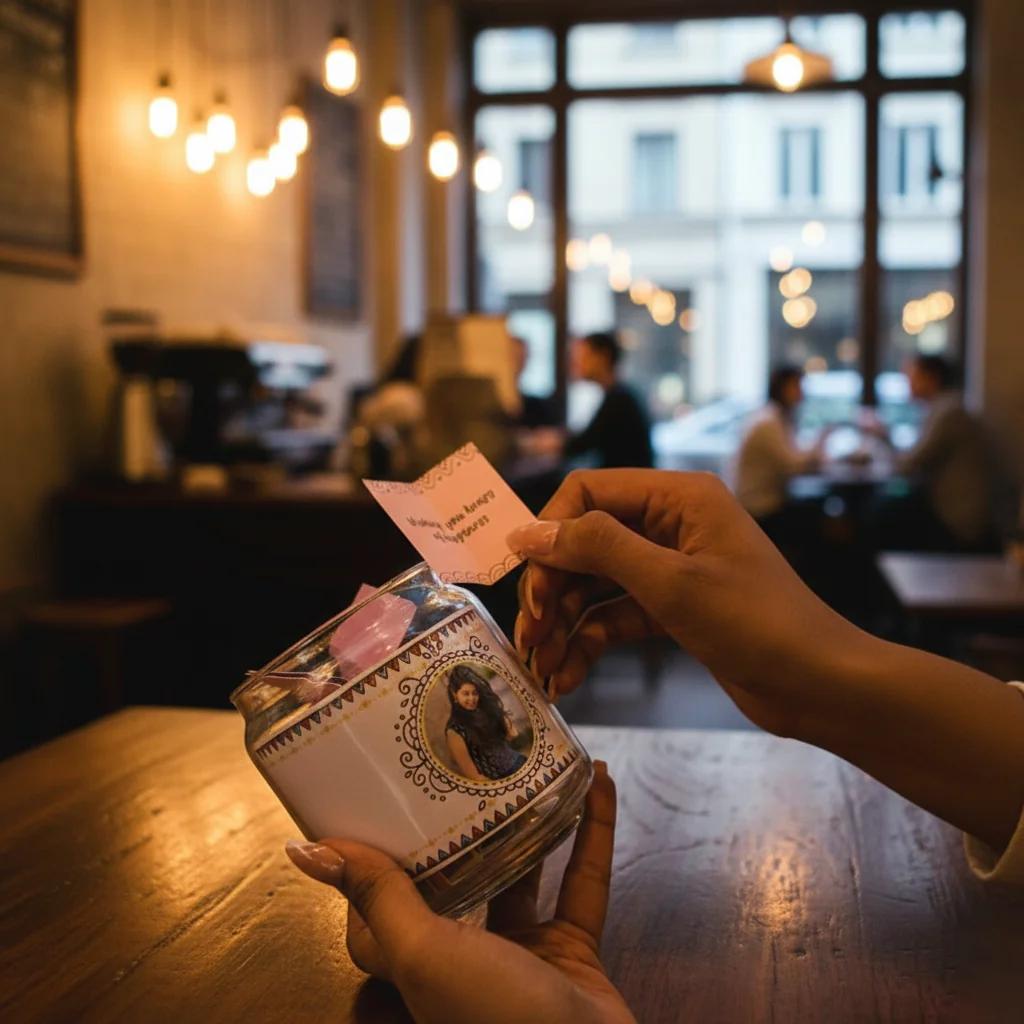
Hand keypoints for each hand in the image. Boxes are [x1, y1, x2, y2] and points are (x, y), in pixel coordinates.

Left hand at [285, 763, 635, 1023]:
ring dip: (531, 821)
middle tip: (462, 765)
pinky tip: (597, 784)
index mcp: (418, 964)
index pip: (376, 914)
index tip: (369, 807)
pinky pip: (584, 880)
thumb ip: (378, 897)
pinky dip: (593, 832)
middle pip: (455, 881)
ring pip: (524, 873)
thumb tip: (306, 851)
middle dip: (460, 828)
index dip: (369, 868)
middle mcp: (465, 959)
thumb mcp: (425, 953)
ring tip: (529, 765)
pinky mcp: (575, 951)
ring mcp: (523, 955)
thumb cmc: (495, 1017)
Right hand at [508, 470, 1023, 854]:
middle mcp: (669, 524)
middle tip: (529, 635)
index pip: (588, 493)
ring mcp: (670, 568)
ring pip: (595, 585)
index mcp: (676, 497)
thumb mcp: (670, 582)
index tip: (527, 582)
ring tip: (541, 668)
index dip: (550, 532)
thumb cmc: (755, 623)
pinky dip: (590, 644)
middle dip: (553, 589)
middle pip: (585, 543)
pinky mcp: (672, 609)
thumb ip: (597, 548)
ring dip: (564, 625)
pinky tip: (567, 677)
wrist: (820, 685)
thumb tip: (527, 532)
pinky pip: (615, 616)